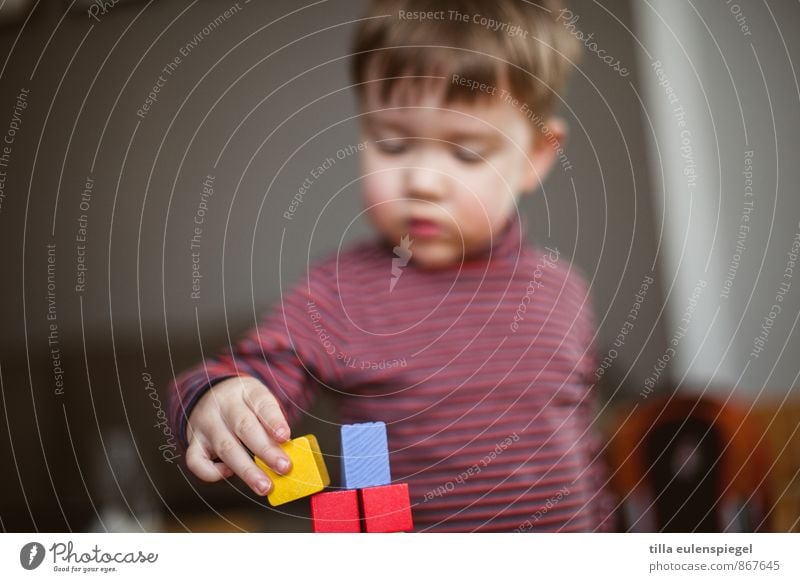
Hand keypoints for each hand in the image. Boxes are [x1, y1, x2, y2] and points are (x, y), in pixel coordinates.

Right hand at [185, 376, 291, 495]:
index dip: (274, 421)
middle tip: (283, 467)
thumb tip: (286, 456)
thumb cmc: (245, 405)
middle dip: (266, 450)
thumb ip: (273, 425)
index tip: (285, 437)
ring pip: (225, 447)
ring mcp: (206, 423)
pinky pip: (196, 461)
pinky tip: (228, 474)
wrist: (210, 394)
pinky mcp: (193, 441)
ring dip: (247, 470)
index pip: (261, 403)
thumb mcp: (261, 403)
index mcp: (247, 391)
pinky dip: (212, 472)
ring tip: (264, 486)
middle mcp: (224, 404)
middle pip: (244, 427)